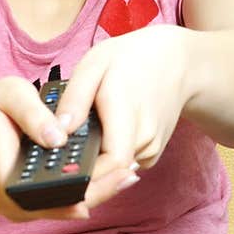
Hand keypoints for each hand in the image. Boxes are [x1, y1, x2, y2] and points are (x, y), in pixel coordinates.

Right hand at [0, 76, 139, 222]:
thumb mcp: (7, 95)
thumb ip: (32, 114)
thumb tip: (58, 139)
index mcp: (3, 177)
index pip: (47, 195)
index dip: (81, 191)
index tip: (110, 176)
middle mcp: (10, 201)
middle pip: (62, 207)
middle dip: (99, 192)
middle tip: (130, 174)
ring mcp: (20, 206)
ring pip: (66, 209)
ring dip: (98, 193)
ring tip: (128, 174)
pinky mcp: (31, 203)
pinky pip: (63, 202)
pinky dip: (88, 190)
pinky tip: (112, 177)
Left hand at [52, 25, 191, 179]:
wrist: (175, 62)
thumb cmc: (131, 59)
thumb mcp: (94, 65)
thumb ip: (75, 99)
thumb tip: (58, 133)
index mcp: (128, 113)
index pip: (112, 162)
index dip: (87, 174)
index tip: (61, 171)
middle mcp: (145, 137)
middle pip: (109, 172)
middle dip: (82, 169)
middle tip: (59, 157)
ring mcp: (152, 148)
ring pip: (114, 170)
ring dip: (94, 161)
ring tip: (81, 137)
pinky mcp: (152, 153)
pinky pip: (123, 164)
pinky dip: (108, 155)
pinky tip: (101, 135)